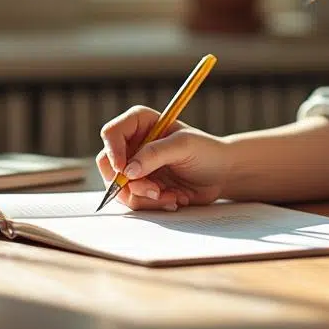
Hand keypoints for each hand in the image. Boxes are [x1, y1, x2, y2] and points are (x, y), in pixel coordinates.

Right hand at [96, 105, 233, 211]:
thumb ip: (155, 154)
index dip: (113, 151)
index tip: (123, 170)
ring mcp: (136, 168)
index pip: (111, 133)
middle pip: (107, 164)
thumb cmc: (207, 151)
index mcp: (140, 124)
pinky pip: (134, 201)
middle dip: (129, 183)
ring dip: (145, 197)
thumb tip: (128, 171)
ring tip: (171, 195)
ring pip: (120, 188)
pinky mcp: (142, 187)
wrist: (221, 173)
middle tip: (153, 190)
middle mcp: (133, 145)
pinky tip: (173, 198)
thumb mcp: (183, 146)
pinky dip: (153, 204)